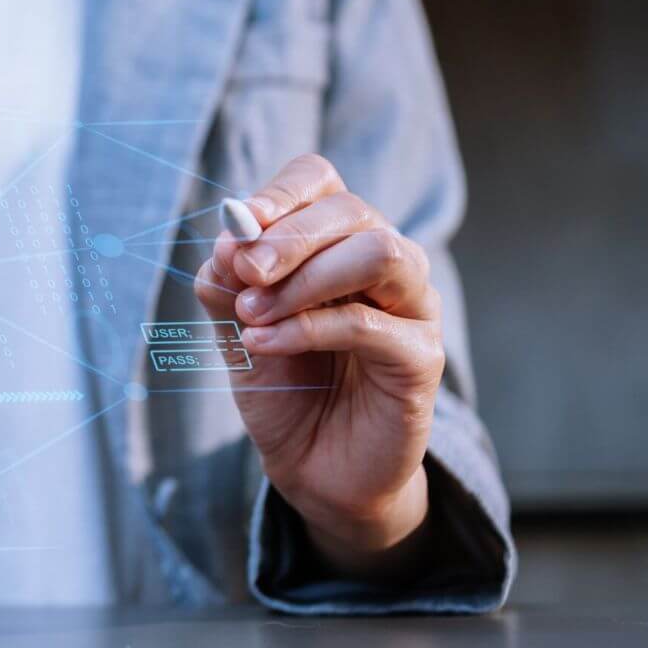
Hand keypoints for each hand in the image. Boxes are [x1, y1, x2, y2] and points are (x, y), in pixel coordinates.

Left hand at [193, 155, 444, 577]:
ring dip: (304, 280)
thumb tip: (225, 242)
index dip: (281, 191)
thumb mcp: (235, 328)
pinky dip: (307, 328)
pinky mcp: (422, 357)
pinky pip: (371, 324)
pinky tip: (263, 343)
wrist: (314, 465)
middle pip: (351, 211)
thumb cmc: (282, 385)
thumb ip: (228, 285)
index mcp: (335, 241)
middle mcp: (383, 262)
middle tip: (243, 273)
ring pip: (379, 252)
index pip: (321, 181)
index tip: (238, 220)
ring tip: (252, 316)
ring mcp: (411, 306)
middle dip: (287, 237)